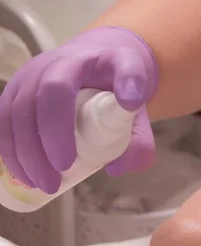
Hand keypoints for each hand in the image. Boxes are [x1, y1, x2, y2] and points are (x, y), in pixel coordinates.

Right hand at [0, 27, 157, 193]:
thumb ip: (139, 140)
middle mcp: (55, 62)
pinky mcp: (16, 90)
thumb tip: (114, 168)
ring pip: (13, 112)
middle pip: (37, 102)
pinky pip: (2, 119)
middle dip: (41, 146)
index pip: (65, 86)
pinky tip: (22, 174)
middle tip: (54, 180)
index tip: (68, 161)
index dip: (61, 124)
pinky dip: (7, 148)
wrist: (104, 62)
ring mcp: (31, 74)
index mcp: (89, 61)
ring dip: (22, 153)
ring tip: (41, 184)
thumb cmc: (121, 87)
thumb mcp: (141, 110)